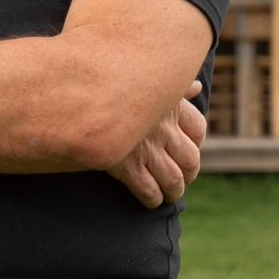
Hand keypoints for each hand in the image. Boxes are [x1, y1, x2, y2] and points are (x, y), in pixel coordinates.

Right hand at [107, 82, 207, 208]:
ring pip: (173, 180)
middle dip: (189, 174)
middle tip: (182, 178)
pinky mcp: (127, 167)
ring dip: (174, 191)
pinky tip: (151, 199)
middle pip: (190, 160)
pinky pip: (149, 190)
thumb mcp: (145, 79)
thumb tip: (196, 87)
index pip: (198, 128)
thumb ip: (173, 87)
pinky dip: (153, 199)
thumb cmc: (112, 86)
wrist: (80, 99)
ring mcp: (146, 150)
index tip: (188, 147)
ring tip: (170, 194)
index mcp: (170, 106)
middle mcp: (163, 129)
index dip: (197, 142)